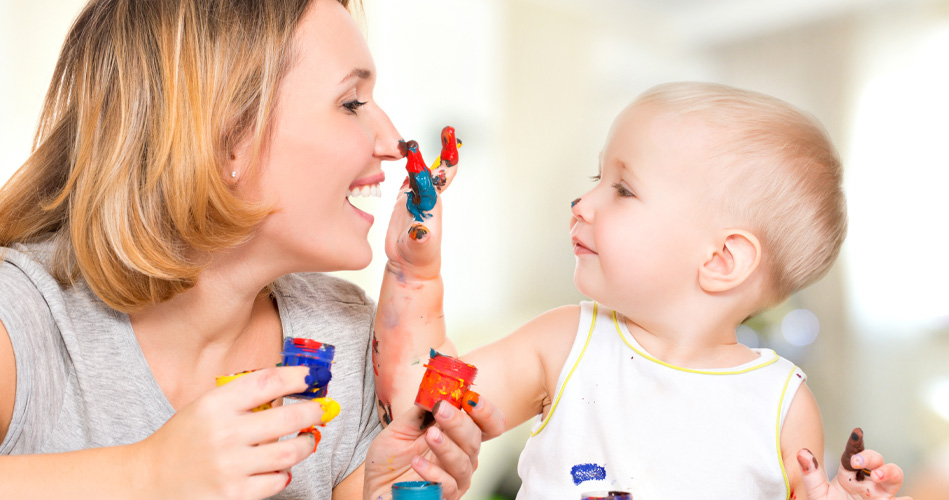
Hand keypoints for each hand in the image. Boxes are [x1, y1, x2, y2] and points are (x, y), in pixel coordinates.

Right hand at [131, 366, 330, 499]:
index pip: (268, 382)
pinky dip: (285, 473)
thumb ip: (243, 397)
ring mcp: (230, 466)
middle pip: (288, 418)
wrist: (150, 479)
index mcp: (216, 405)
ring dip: (306, 444)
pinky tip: (281, 467)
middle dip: (313, 411)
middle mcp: (224, 433)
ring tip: (307, 440)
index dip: (298, 377)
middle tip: (320, 409)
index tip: (312, 377)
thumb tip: (293, 387)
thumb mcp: (206, 406)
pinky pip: (277, 481)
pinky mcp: (234, 494)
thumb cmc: (184, 438)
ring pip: (290, 453)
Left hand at [364, 397, 505, 499]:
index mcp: (458, 436)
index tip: (470, 399)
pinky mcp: (445, 496)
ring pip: (464, 462)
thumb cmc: (391, 458)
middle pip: (475, 439)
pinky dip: (433, 472)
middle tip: (441, 409)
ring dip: (447, 446)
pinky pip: (448, 485)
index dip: (486, 412)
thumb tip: (434, 390)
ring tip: (429, 435)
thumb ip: (421, 411)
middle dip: (459, 422)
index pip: (487, 424)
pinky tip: (417, 462)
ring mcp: (456, 478)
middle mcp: (463, 456)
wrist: (375, 485)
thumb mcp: (402, 427)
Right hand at [383, 143, 459, 281]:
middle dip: (445, 148)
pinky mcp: (404, 198)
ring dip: (420, 152)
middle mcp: (427, 196)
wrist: (410, 263)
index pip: (438, 176)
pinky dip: (406, 162)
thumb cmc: (419, 258)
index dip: (443, 159)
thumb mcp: (421, 250)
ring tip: (419, 134)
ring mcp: (416, 195)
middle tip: (449, 129)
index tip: (447, 141)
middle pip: (437, 168)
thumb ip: (422, 240)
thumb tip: (422, 232)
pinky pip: (408, 175)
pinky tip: (402, 150)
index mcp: (432, 202)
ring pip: (420, 169)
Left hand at [796, 428, 909, 499]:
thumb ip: (811, 475)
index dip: (856, 443)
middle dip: (870, 457)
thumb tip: (801, 452)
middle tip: (857, 462)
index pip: (854, 454)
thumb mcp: (817, 493)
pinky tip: (905, 499)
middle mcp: (867, 481)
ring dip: (890, 472)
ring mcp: (880, 495)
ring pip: (895, 476)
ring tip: (877, 476)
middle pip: (877, 461)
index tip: (856, 432)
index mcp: (849, 474)